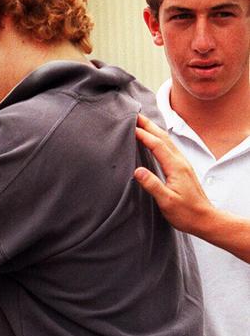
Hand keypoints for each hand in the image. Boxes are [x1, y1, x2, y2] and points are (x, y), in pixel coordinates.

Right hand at [133, 114, 213, 233]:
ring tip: (142, 123)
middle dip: (149, 125)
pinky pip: (169, 148)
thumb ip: (152, 185)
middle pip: (163, 138)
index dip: (143, 135)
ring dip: (154, 130)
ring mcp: (182, 164)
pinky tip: (154, 140)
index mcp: (176, 167)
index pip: (157, 145)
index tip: (130, 126)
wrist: (206, 219)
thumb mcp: (167, 201)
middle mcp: (180, 162)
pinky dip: (159, 139)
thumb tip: (137, 170)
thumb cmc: (186, 213)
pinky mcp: (182, 169)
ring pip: (167, 141)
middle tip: (134, 115)